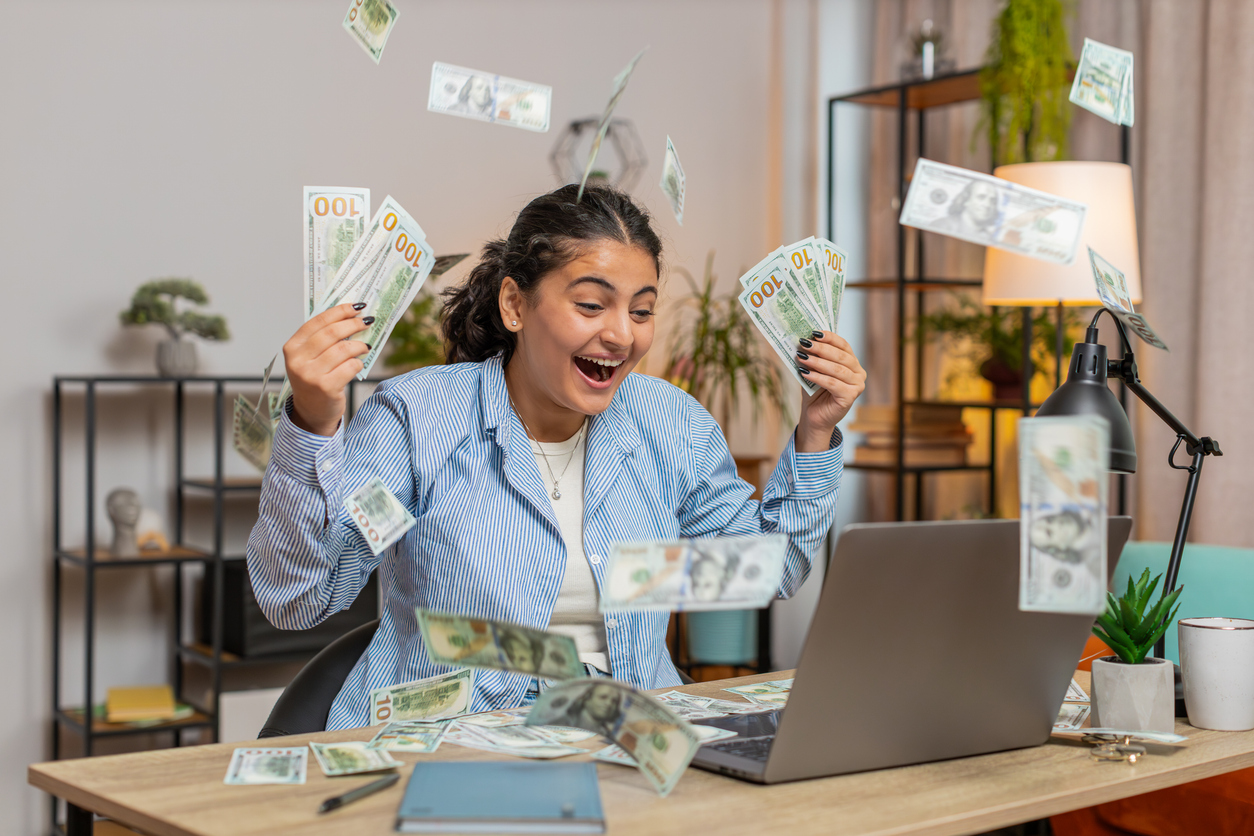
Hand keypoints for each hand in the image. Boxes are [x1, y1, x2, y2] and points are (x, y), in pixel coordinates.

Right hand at [283, 303, 372, 435]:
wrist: (312, 411)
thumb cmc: (314, 379)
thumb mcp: (309, 358)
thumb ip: (322, 339)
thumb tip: (350, 316)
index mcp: (292, 348)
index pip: (317, 322)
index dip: (339, 311)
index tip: (356, 307)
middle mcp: (298, 361)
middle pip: (331, 333)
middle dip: (353, 324)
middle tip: (366, 321)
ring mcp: (311, 375)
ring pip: (343, 349)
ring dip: (359, 345)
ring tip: (365, 346)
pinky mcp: (326, 387)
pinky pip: (350, 367)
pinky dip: (358, 362)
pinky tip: (358, 363)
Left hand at [795, 331, 865, 452]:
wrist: (814, 416)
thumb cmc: (814, 391)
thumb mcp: (814, 369)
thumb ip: (813, 356)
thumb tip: (804, 339)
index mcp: (852, 363)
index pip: (843, 345)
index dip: (830, 337)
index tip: (814, 332)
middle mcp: (859, 373)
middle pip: (841, 356)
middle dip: (821, 349)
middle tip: (804, 343)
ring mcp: (857, 386)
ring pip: (837, 369)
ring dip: (817, 362)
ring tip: (802, 357)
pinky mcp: (850, 397)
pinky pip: (833, 383)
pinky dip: (818, 377)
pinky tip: (805, 372)